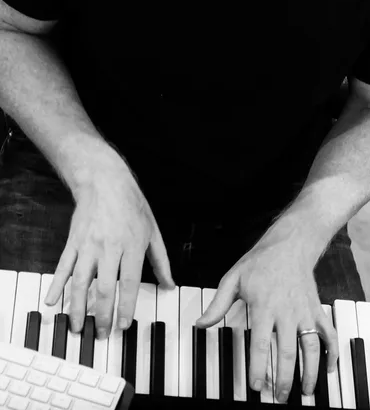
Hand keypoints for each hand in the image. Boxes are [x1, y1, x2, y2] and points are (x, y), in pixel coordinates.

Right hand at [45, 168, 174, 338]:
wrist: (106, 183)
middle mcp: (110, 248)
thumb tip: (169, 284)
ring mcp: (89, 245)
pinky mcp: (73, 243)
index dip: (126, 306)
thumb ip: (161, 261)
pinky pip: (63, 267)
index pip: (130, 283)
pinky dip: (57, 285)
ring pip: (80, 282)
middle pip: (104, 288)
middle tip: (101, 333)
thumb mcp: (153, 231)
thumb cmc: (132, 206)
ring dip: (78, 307)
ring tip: (78, 326)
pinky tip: (53, 302)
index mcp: (132, 246)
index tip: (124, 325)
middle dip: (102, 315)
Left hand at [196, 238, 336, 401]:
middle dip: (285, 378)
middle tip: (280, 397)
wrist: (292, 243)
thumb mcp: (233, 278)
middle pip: (288, 351)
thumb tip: (200, 324)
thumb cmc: (261, 261)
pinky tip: (330, 367)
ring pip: (311, 346)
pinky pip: (328, 332)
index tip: (256, 386)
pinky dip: (333, 350)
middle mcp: (287, 311)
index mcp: (265, 306)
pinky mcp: (316, 308)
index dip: (259, 368)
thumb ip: (217, 304)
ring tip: (306, 391)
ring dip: (310, 370)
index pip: (261, 343)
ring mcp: (305, 311)